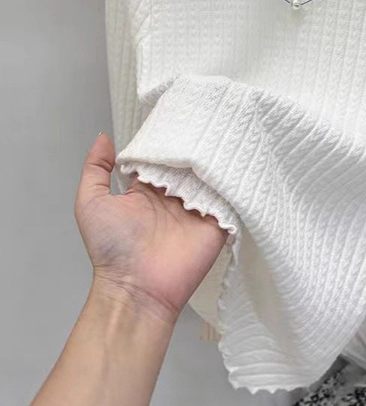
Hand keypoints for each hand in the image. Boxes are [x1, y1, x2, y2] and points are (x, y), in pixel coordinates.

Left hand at [74, 132, 227, 325]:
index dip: (166, 138)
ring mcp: (197, 209)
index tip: (175, 115)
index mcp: (147, 190)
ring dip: (215, 160)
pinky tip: (235, 163)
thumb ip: (95, 169)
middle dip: (194, 144)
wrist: (136, 289)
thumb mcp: (91, 203)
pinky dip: (233, 182)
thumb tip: (104, 139)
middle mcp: (173, 197)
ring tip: (223, 134)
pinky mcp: (217, 223)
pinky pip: (230, 198)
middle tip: (205, 119)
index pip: (161, 157)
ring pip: (211, 176)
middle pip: (188, 163)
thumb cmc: (111, 250)